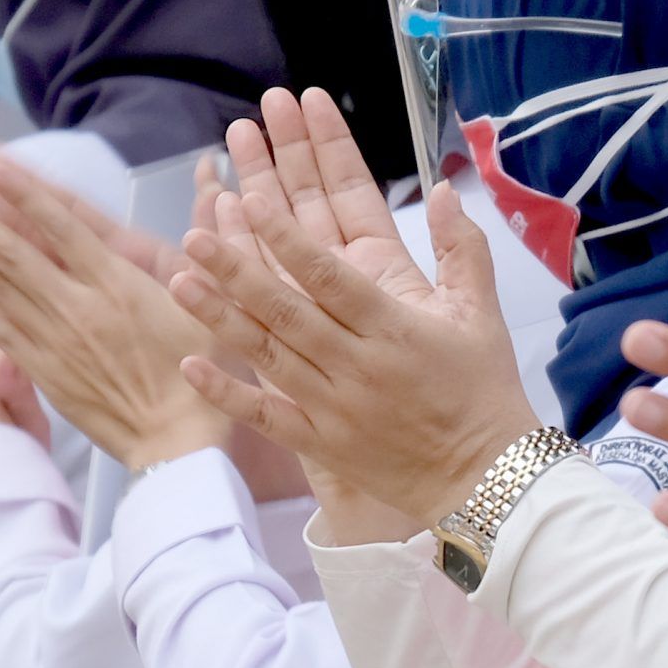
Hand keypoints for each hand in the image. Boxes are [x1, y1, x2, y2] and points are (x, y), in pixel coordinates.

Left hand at [0, 151, 230, 471]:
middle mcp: (78, 306)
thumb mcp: (214, 300)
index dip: (23, 191)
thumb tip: (218, 190)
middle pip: (13, 250)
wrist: (178, 444)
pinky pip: (0, 334)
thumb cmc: (203, 372)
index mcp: (117, 283)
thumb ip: (209, 245)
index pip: (61, 225)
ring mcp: (56, 340)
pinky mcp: (45, 372)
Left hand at [166, 88, 536, 524]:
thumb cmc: (484, 391)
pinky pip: (267, 417)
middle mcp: (358, 365)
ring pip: (268, 356)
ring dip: (221, 319)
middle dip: (237, 271)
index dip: (287, 239)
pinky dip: (228, 394)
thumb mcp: (482, 315)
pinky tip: (191, 366)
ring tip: (179, 282)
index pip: (330, 276)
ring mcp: (334, 408)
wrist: (488, 480)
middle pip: (286, 311)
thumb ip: (463, 249)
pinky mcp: (323, 445)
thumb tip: (443, 188)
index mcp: (394, 329)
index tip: (251, 202)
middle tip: (195, 236)